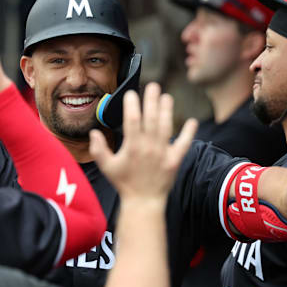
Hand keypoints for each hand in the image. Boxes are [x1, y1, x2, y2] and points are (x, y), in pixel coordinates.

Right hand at [89, 83, 196, 200]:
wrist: (143, 201)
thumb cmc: (124, 183)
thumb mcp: (107, 167)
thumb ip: (98, 149)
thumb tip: (94, 131)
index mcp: (132, 147)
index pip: (132, 120)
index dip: (132, 105)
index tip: (131, 93)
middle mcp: (149, 147)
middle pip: (151, 118)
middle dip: (152, 100)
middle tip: (153, 85)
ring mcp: (163, 153)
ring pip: (166, 127)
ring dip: (167, 111)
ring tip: (167, 97)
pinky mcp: (175, 160)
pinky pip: (183, 144)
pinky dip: (189, 133)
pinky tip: (192, 121)